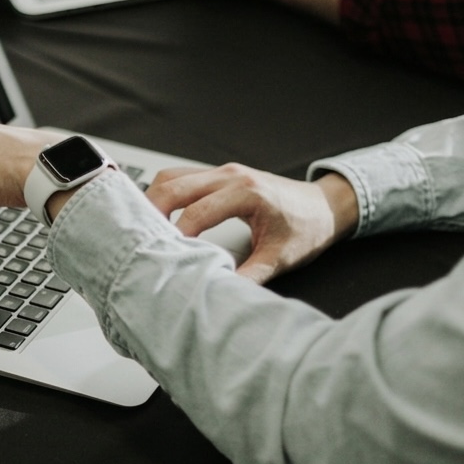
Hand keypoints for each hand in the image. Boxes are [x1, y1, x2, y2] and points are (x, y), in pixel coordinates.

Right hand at [145, 163, 358, 283]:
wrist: (325, 206)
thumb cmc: (307, 226)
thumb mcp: (280, 257)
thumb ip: (249, 276)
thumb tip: (220, 292)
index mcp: (246, 192)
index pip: (197, 211)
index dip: (177, 235)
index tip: (164, 255)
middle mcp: (231, 175)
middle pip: (174, 185)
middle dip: (152, 211)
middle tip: (138, 238)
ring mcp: (223, 171)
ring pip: (173, 176)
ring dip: (154, 199)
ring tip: (143, 227)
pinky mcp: (219, 175)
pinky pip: (182, 177)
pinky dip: (165, 193)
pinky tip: (158, 214)